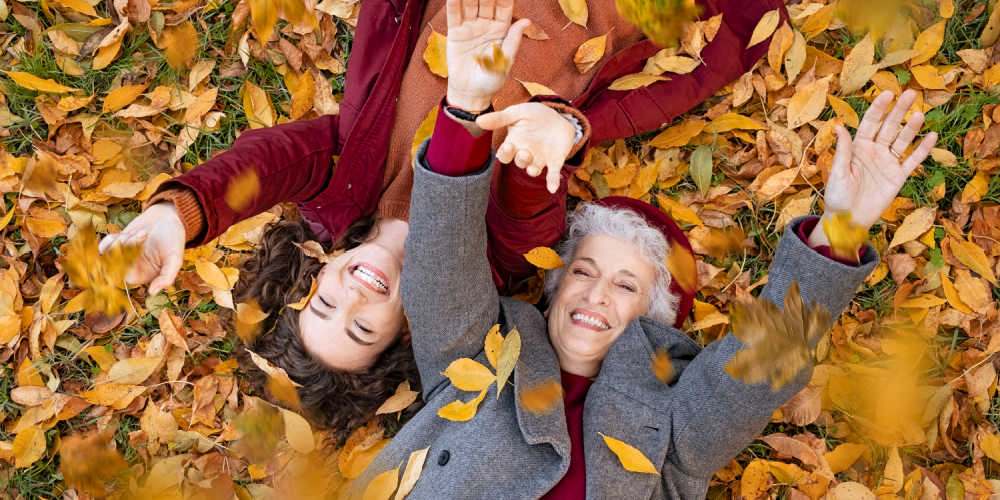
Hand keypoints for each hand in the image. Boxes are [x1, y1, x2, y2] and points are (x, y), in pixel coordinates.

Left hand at [99, 202, 184, 294]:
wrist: (168, 218)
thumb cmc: (174, 239)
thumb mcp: (175, 259)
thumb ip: (166, 277)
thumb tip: (152, 293)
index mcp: (143, 275)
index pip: (123, 280)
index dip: (120, 270)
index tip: (129, 255)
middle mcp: (130, 267)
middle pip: (113, 266)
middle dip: (126, 248)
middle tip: (144, 235)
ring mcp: (122, 255)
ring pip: (109, 254)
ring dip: (123, 241)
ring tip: (143, 232)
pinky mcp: (117, 243)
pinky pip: (105, 245)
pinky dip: (113, 238)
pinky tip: (128, 233)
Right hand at [445, 0, 530, 111]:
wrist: (471, 94)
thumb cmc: (492, 81)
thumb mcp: (506, 62)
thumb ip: (514, 40)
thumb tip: (526, 21)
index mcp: (502, 29)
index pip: (504, 6)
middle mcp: (486, 24)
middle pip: (486, 0)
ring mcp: (470, 27)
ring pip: (470, 3)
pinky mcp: (456, 33)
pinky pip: (455, 14)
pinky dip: (454, 3)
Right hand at [476, 102, 576, 192]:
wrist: (557, 117)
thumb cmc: (533, 116)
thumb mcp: (517, 113)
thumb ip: (500, 118)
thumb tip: (478, 120)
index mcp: (513, 143)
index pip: (505, 154)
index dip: (505, 153)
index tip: (508, 146)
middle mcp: (525, 154)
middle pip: (519, 162)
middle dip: (521, 160)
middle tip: (524, 152)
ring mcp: (539, 159)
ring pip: (533, 170)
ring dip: (532, 170)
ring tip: (533, 169)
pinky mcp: (554, 162)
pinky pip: (553, 174)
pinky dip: (553, 181)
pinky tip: (553, 188)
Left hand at [809, 90, 937, 246]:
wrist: (848, 220)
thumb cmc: (837, 196)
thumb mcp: (838, 172)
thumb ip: (843, 150)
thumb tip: (839, 126)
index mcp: (858, 148)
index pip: (870, 123)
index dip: (879, 108)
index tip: (888, 93)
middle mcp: (874, 151)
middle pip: (889, 127)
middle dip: (899, 110)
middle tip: (911, 94)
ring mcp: (888, 163)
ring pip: (902, 141)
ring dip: (911, 128)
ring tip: (920, 114)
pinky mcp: (898, 177)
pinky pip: (912, 161)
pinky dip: (922, 150)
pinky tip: (931, 137)